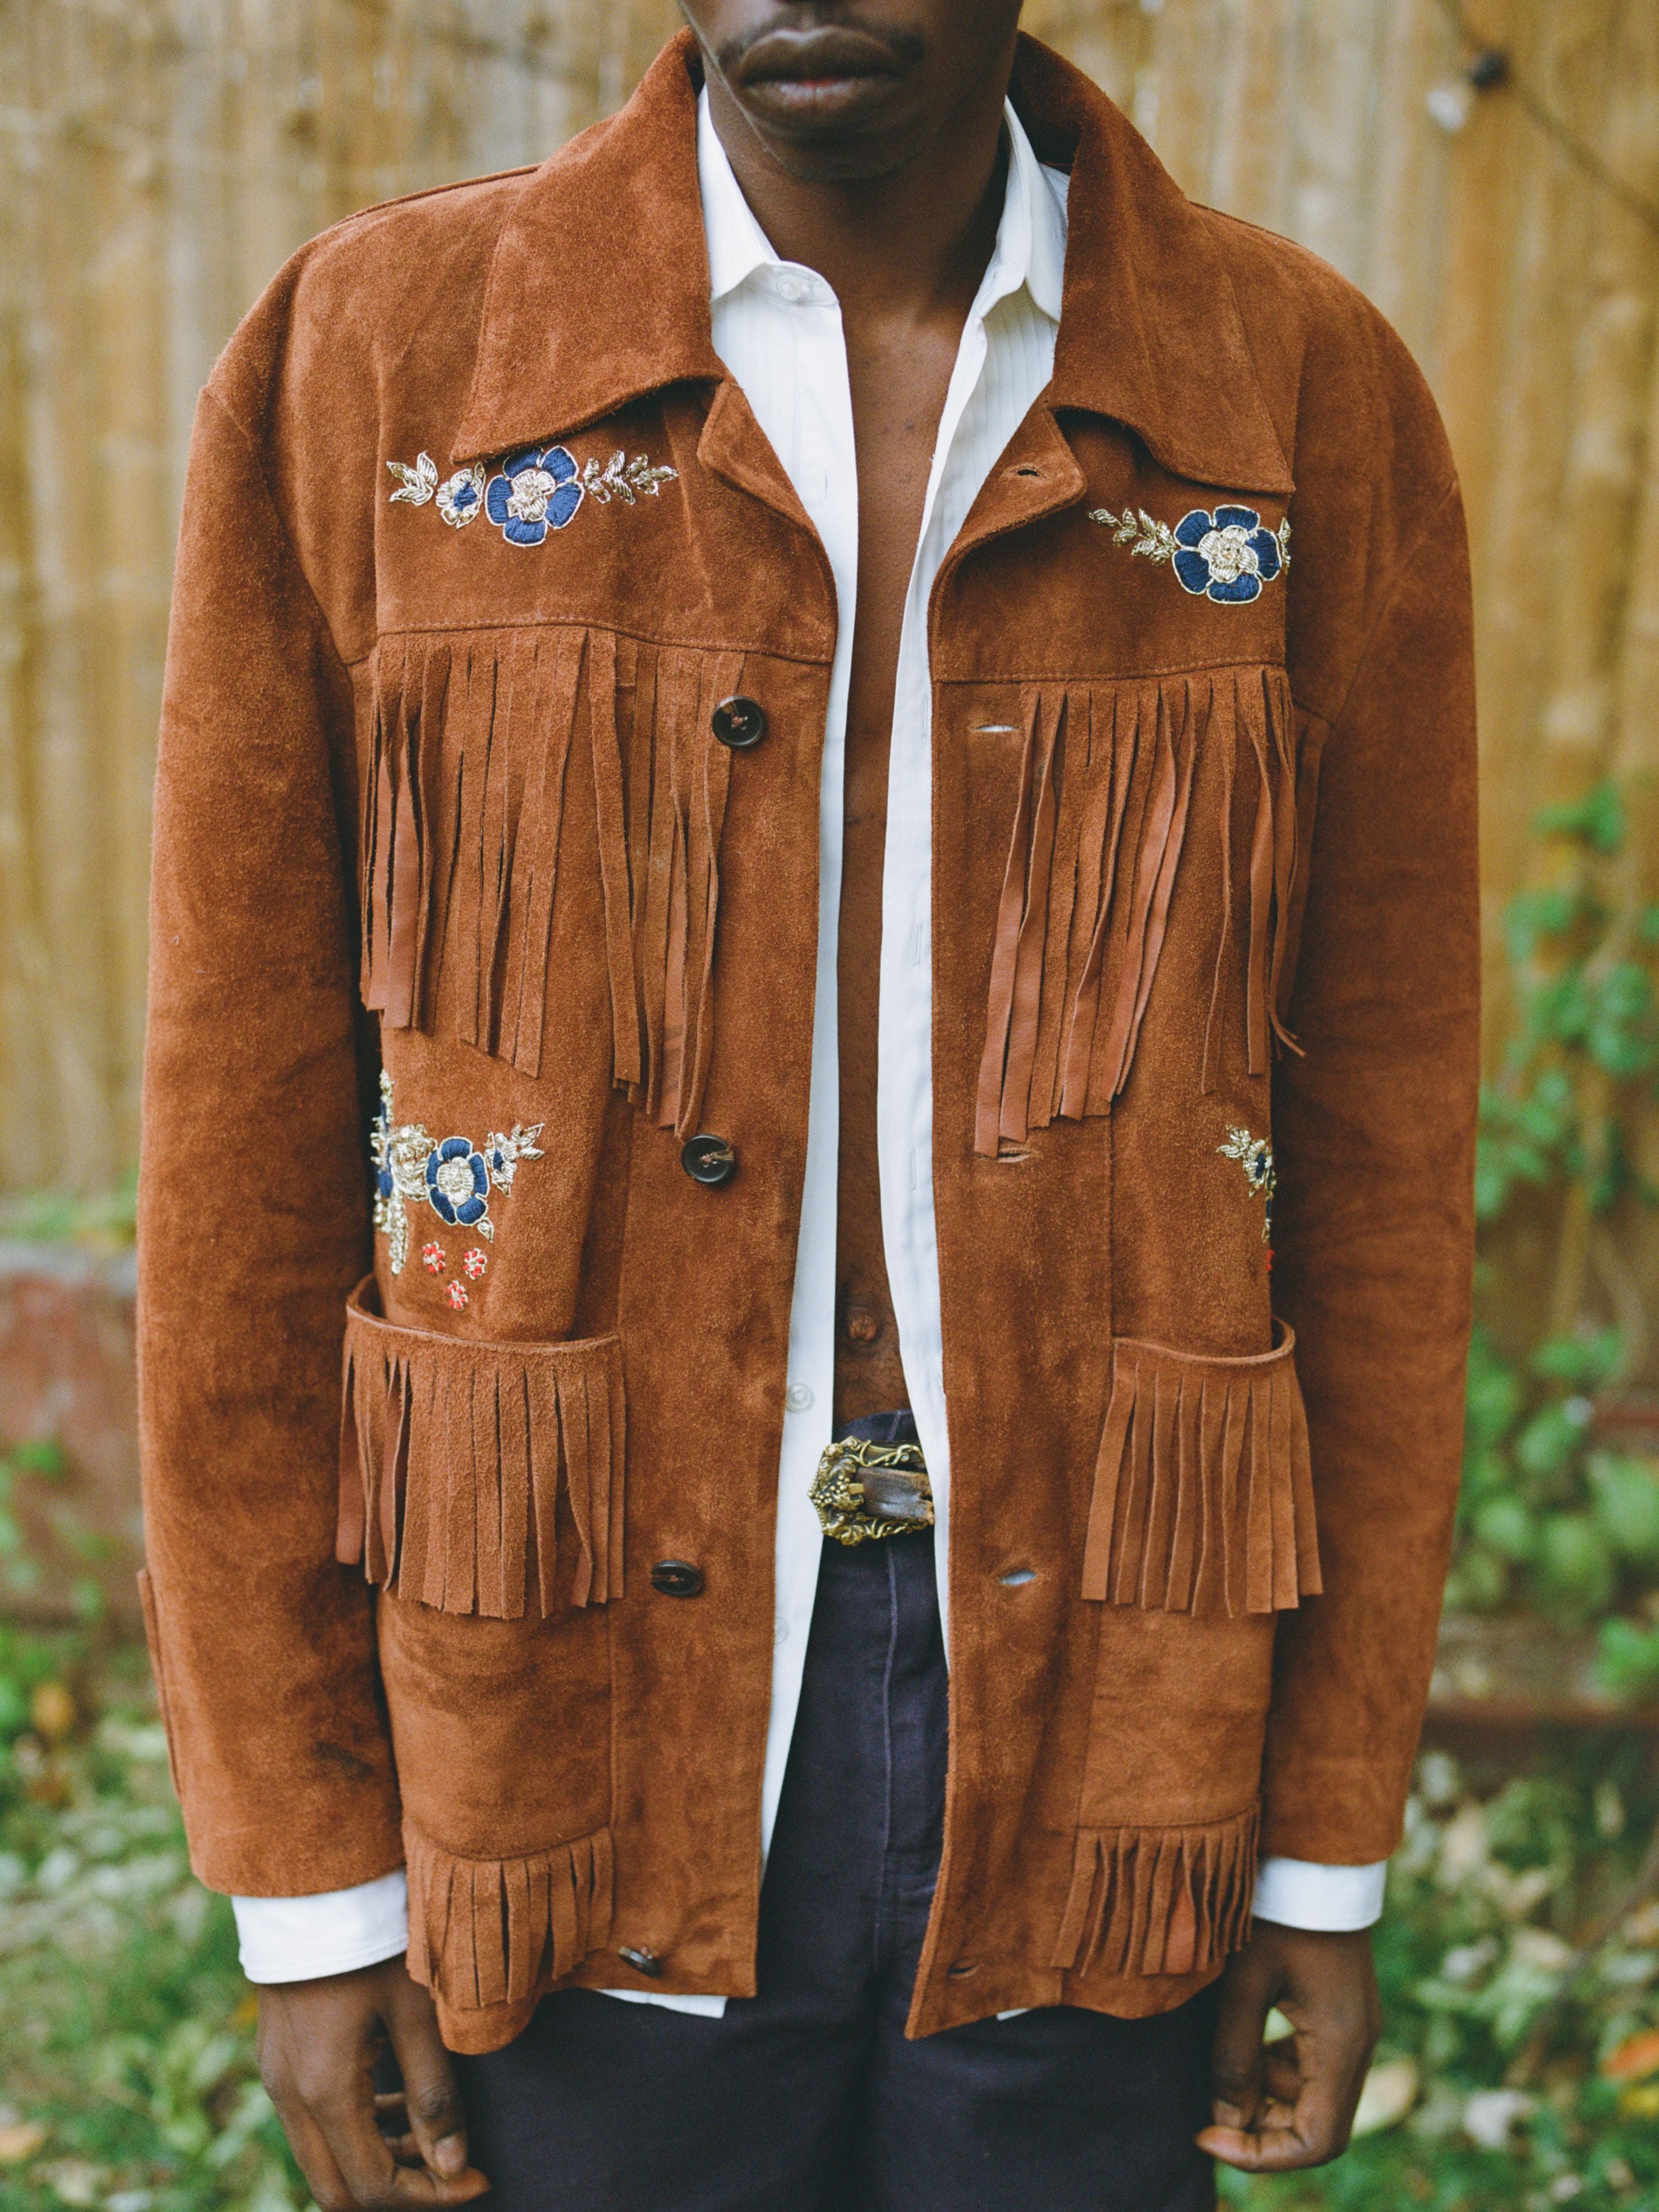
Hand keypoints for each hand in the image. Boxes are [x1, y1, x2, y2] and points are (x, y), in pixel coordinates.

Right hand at [257, 1957, 490, 2210]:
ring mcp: (276, 2076)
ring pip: (323, 2157)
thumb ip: (435, 2094)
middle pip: (338, 2189)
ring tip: (432, 2132)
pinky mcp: (278, 2055)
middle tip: (453, 2169)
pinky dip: (356, 2127)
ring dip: (378, 2158)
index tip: (477, 2180)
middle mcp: (288, 2095)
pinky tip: (396, 2099)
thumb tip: (454, 2168)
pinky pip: (312, 2121)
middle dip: (400, 2190)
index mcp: (324, 2091)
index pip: (374, 2186)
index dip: (430, 2196)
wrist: (314, 1882)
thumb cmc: (374, 1937)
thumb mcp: (417, 2011)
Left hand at [1198, 1921, 1380, 2171]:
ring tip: (1221, 2076)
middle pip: (1319, 2128)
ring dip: (1269, 2102)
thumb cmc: (1276, 1912)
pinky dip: (1279, 2073)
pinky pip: (1315, 2068)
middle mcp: (1359, 2047)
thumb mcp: (1243, 1981)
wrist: (1312, 1858)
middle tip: (1208, 2114)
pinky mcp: (1343, 2015)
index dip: (1261, 2154)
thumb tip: (1225, 2120)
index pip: (1316, 2141)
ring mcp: (1355, 2031)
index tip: (1208, 2135)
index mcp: (1342, 2045)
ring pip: (1316, 2100)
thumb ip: (1234, 2054)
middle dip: (1263, 2133)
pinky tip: (1246, 2048)